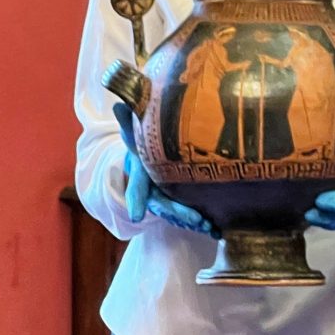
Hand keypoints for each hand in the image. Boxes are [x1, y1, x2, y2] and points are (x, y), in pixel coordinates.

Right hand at [114, 103, 214, 235]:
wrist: (146, 154)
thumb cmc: (144, 141)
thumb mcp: (137, 129)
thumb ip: (130, 120)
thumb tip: (117, 105)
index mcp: (141, 170)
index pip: (137, 184)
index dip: (136, 199)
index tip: (135, 216)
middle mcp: (151, 188)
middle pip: (161, 204)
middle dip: (178, 213)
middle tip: (196, 220)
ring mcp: (163, 197)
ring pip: (176, 213)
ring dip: (192, 221)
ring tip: (209, 227)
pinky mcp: (177, 202)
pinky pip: (187, 215)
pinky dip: (200, 224)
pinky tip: (216, 230)